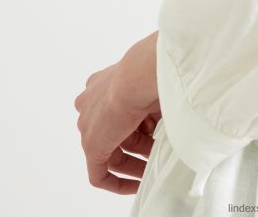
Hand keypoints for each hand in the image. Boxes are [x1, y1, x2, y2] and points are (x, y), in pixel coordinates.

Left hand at [74, 32, 160, 193]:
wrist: (140, 74)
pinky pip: (99, 173)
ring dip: (135, 163)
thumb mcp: (155, 91)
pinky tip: (137, 185)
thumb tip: (169, 120)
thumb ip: (155, 107)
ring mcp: (88, 124)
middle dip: (140, 147)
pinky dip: (117, 183)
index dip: (140, 128)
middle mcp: (91, 102)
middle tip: (158, 155)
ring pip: (111, 152)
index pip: (118, 113)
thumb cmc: (153, 72)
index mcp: (104, 83)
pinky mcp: (91, 145)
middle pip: (115, 134)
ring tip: (156, 168)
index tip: (155, 136)